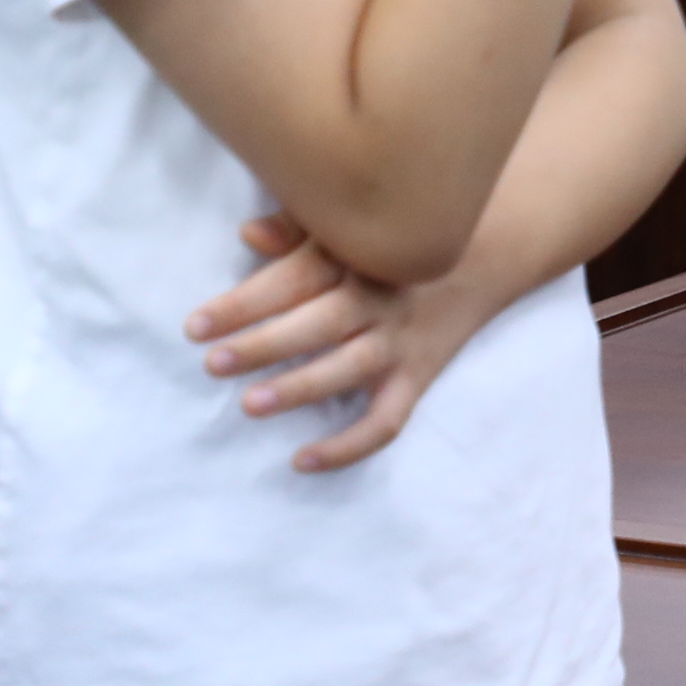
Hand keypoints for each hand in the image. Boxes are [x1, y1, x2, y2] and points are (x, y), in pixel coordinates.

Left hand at [184, 212, 469, 472]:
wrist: (489, 252)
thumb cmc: (398, 238)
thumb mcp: (355, 224)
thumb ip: (299, 228)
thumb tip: (247, 235)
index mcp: (360, 254)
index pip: (295, 280)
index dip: (244, 303)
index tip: (196, 326)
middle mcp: (383, 297)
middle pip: (320, 323)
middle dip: (264, 345)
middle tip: (212, 364)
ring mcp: (402, 340)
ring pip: (351, 369)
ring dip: (301, 387)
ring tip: (250, 403)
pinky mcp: (418, 376)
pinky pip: (387, 420)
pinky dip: (348, 447)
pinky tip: (301, 461)